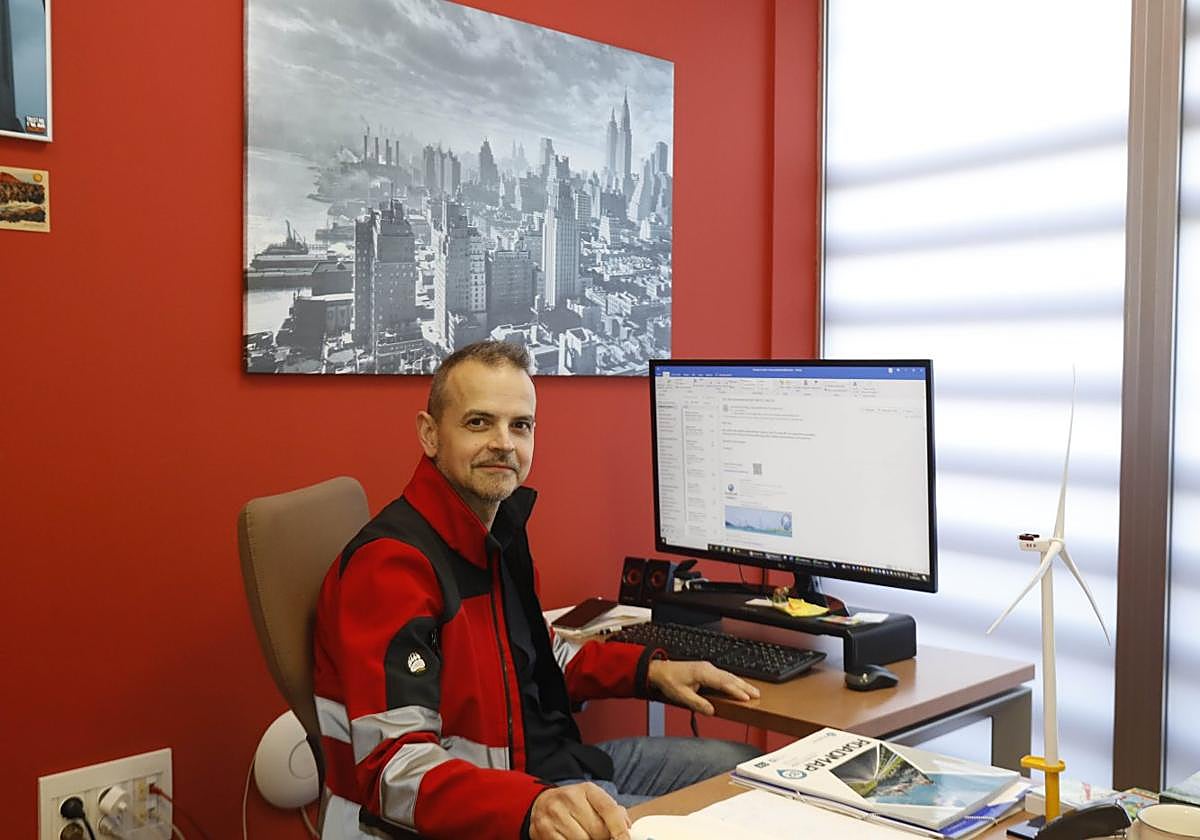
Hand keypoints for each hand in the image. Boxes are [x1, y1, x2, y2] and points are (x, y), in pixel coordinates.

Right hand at [528, 782, 630, 839]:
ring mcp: (555, 815)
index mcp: (587, 789)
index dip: (620, 829)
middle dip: (602, 837)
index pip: (609, 809)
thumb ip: (612, 811)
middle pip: (597, 830)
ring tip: (584, 835)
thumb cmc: (574, 805)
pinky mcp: (545, 830)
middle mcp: (570, 798)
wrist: (542, 804)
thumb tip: (627, 826)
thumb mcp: (592, 800)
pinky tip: (573, 838)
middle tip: (599, 835)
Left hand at [646, 659, 760, 714]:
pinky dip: (733, 680)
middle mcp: (707, 668)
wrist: (660, 670)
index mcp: (703, 673)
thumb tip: (711, 711)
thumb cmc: (669, 680)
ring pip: (728, 675)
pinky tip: (737, 685)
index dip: (736, 691)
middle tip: (757, 694)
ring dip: (741, 683)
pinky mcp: (706, 669)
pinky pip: (723, 675)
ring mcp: (707, 667)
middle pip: (730, 678)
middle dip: (744, 686)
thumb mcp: (682, 696)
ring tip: (752, 691)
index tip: (747, 698)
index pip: (724, 683)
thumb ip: (698, 704)